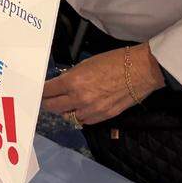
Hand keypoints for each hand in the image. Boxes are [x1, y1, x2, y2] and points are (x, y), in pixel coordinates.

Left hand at [42, 44, 163, 124]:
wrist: (141, 70)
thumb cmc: (114, 62)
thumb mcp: (85, 64)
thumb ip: (71, 77)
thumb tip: (60, 84)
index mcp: (73, 82)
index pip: (47, 91)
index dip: (41, 91)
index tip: (40, 91)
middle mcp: (80, 98)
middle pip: (53, 107)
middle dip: (48, 103)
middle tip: (48, 100)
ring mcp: (92, 109)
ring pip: (68, 117)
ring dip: (65, 111)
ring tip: (67, 104)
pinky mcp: (104, 116)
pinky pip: (85, 121)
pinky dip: (81, 116)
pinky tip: (82, 109)